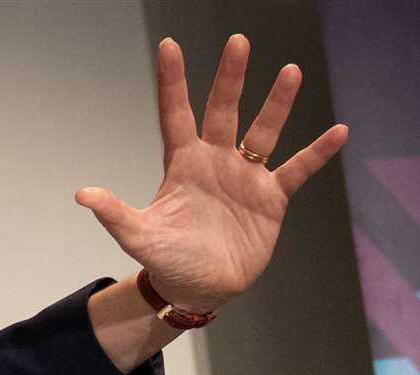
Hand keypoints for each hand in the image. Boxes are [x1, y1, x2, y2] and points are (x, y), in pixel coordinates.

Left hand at [75, 34, 348, 312]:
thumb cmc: (167, 260)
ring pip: (264, 131)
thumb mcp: (139, 236)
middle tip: (238, 42)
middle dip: (230, 78)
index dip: (172, 82)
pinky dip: (317, 153)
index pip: (176, 114)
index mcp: (182, 165)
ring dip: (277, 104)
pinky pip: (297, 170)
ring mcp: (246, 177)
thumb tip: (81, 195)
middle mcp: (216, 162)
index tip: (169, 46)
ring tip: (289, 71)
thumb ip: (114, 213)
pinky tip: (338, 132)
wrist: (199, 287)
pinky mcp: (271, 199)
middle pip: (224, 111)